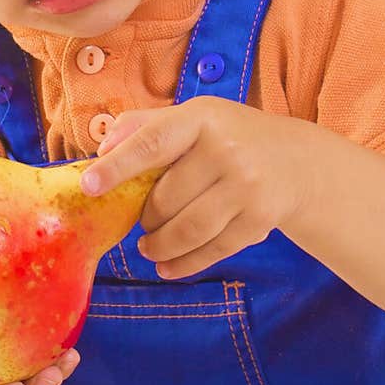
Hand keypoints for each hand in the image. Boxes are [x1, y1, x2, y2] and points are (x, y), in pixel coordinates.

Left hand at [80, 96, 312, 278]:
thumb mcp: (194, 118)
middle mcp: (227, 150)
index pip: (152, 143)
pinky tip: (168, 267)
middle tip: (142, 219)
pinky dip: (184, 263)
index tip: (88, 185)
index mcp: (203, 119)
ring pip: (187, 229)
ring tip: (148, 247)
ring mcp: (247, 187)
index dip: (118, 166)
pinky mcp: (259, 220)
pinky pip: (212, 250)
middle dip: (146, 216)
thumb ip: (144, 126)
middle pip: (166, 197)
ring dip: (159, 245)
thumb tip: (102, 148)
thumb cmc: (229, 137)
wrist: (297, 161)